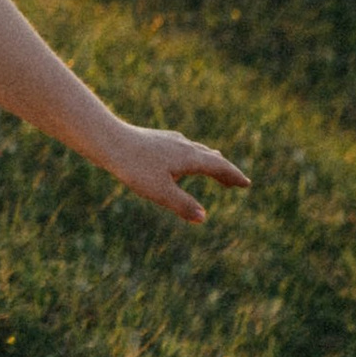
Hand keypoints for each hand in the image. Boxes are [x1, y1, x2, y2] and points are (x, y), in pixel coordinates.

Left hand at [101, 127, 248, 223]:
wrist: (109, 140)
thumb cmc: (134, 167)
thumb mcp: (160, 192)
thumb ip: (182, 205)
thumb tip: (203, 218)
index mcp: (189, 158)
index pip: (218, 167)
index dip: (233, 176)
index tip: (246, 183)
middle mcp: (183, 146)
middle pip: (211, 157)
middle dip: (224, 170)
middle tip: (235, 182)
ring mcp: (170, 140)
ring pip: (196, 150)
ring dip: (209, 160)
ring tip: (215, 166)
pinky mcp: (157, 139)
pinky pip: (182, 147)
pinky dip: (192, 154)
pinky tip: (182, 153)